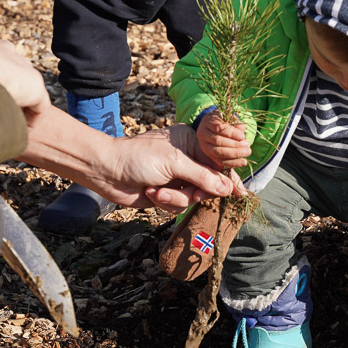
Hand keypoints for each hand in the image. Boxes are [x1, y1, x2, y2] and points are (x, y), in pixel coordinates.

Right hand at [0, 38, 50, 122]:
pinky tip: (20, 131)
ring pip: (26, 90)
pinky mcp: (34, 85)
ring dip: (18, 107)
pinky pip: (40, 106)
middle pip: (14, 74)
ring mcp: (23, 68)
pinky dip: (32, 120)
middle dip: (8, 92)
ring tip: (6, 124)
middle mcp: (7, 53)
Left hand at [109, 124, 237, 210]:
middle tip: (192, 193)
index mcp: (191, 142)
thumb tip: (228, 188)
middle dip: (196, 190)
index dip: (228, 177)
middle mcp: (186, 159)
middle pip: (208, 183)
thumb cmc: (138, 158)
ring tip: (158, 190)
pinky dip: (165, 202)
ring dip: (175, 198)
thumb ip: (203, 176)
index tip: (240, 192)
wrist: (107, 171)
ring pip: (193, 197)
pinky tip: (152, 193)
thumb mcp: (174, 164)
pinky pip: (178, 205)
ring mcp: (176, 177)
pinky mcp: (166, 192)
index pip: (218, 161)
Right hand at [197, 110, 250, 169]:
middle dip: (234, 144)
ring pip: (218, 152)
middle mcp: (202, 134)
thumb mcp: (228, 117)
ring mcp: (204, 146)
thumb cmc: (222, 121)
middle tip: (247, 145)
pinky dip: (233, 163)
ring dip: (234, 154)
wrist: (212, 128)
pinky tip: (243, 161)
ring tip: (247, 152)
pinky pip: (220, 161)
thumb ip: (235, 122)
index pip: (218, 127)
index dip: (231, 133)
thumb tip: (242, 129)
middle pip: (217, 141)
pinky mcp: (209, 156)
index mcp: (207, 121)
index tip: (242, 136)